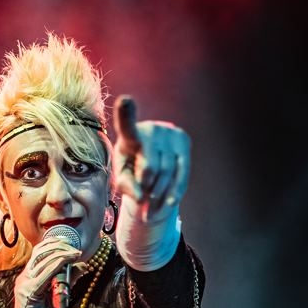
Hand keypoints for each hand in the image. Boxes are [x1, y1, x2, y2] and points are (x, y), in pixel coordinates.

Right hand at [10, 232, 81, 307]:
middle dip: (60, 245)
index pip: (39, 252)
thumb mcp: (58, 295)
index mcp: (29, 276)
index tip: (71, 243)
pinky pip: (45, 272)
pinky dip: (58, 264)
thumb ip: (67, 280)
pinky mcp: (29, 291)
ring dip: (62, 253)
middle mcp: (25, 277)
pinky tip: (69, 261)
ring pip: (44, 259)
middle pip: (41, 251)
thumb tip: (82, 266)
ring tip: (76, 254)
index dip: (54, 243)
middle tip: (75, 247)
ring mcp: (25, 283)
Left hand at [113, 96, 190, 218]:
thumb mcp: (123, 179)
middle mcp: (151, 130)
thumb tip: (140, 197)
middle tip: (142, 198)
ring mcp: (169, 133)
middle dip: (146, 187)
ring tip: (149, 206)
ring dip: (158, 194)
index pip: (126, 125)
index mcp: (129, 136)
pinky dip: (174, 192)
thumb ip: (126, 187)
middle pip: (150, 167)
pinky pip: (182, 172)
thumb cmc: (131, 171)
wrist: (153, 164)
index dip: (126, 113)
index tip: (125, 101)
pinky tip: (167, 205)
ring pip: (167, 172)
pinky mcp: (184, 141)